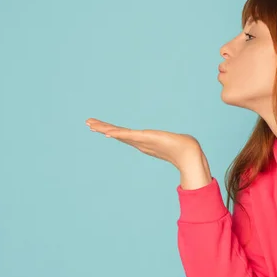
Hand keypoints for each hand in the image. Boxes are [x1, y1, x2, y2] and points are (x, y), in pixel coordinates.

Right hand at [85, 118, 203, 170]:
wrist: (188, 153)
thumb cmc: (182, 148)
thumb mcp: (171, 141)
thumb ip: (170, 141)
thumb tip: (177, 141)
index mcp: (142, 142)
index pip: (123, 135)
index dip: (111, 131)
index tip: (100, 127)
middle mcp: (139, 142)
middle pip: (117, 133)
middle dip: (102, 128)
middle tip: (88, 123)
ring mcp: (141, 141)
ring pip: (119, 134)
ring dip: (104, 129)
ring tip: (91, 125)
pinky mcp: (145, 139)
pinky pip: (127, 135)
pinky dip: (117, 134)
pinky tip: (108, 132)